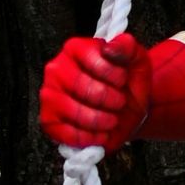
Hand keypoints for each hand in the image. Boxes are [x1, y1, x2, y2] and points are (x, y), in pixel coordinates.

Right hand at [39, 34, 151, 152]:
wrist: (127, 110)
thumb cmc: (127, 83)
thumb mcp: (136, 61)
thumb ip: (127, 47)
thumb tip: (112, 46)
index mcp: (75, 49)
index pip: (94, 61)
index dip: (115, 76)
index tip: (123, 80)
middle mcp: (56, 69)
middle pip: (84, 88)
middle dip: (111, 100)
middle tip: (119, 102)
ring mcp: (49, 95)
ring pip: (76, 113)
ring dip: (103, 120)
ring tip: (112, 118)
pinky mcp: (48, 120)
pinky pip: (68, 134)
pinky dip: (92, 138)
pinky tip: (101, 132)